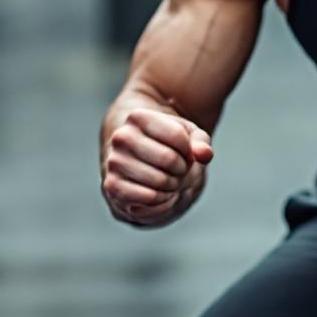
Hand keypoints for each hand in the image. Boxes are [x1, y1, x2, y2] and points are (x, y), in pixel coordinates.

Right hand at [101, 107, 213, 226]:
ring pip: (160, 181)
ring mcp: (114, 162)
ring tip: (171, 180)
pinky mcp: (112, 186)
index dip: (189, 149)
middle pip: (169, 159)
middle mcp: (121, 137)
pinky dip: (163, 200)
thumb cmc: (167, 144)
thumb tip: (204, 155)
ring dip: (174, 186)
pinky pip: (149, 198)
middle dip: (182, 169)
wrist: (137, 159)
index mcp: (138, 117)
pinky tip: (161, 193)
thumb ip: (201, 141)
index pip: (177, 136)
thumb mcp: (187, 135)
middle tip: (180, 170)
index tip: (185, 152)